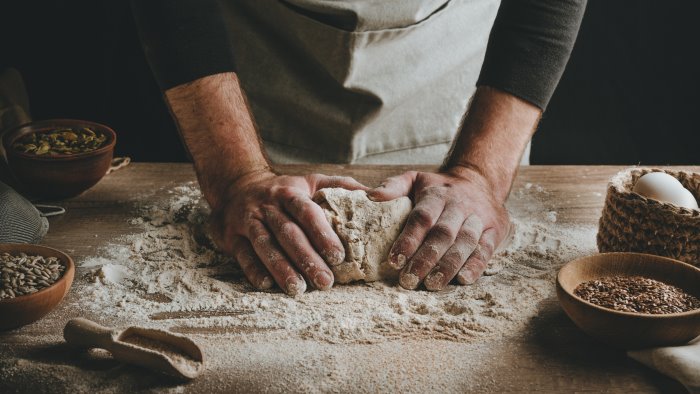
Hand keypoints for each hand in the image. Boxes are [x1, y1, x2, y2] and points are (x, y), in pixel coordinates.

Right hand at [209, 170, 366, 295]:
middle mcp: (267, 206)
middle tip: (325, 282)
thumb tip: (375, 195)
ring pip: (265, 246)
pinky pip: (243, 255)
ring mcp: (247, 221)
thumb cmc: (283, 190)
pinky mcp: (232, 237)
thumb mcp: (310, 181)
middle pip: (287, 233)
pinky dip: (254, 271)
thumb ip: (340, 187)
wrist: (236, 184)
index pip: (307, 212)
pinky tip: (268, 285)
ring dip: (281, 268)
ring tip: (298, 289)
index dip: (322, 234)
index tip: (339, 256)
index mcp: (289, 193)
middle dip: (306, 258)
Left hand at [368, 167, 509, 290]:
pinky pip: (486, 249)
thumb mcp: (414, 179)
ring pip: (465, 243)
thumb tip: (369, 196)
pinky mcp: (495, 230)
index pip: (422, 218)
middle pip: (443, 233)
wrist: (479, 180)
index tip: (395, 261)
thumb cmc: (438, 187)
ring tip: (432, 285)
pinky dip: (476, 266)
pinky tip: (463, 280)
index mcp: (437, 195)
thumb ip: (392, 187)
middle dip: (426, 259)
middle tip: (409, 280)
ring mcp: (479, 218)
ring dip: (448, 266)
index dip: (409, 240)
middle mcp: (459, 205)